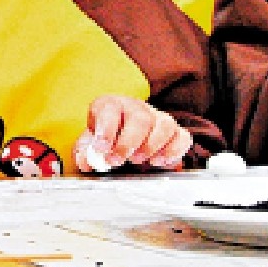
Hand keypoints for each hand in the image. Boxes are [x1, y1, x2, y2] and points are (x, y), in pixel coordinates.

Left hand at [76, 96, 191, 172]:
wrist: (122, 135)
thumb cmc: (106, 137)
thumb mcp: (90, 143)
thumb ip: (85, 152)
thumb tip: (87, 161)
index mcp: (111, 105)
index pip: (110, 108)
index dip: (106, 128)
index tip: (101, 148)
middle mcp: (136, 107)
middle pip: (140, 119)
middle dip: (128, 143)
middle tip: (117, 160)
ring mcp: (158, 117)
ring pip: (164, 125)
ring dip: (151, 146)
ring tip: (138, 160)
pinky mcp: (174, 131)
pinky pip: (182, 137)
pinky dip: (174, 151)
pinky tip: (159, 161)